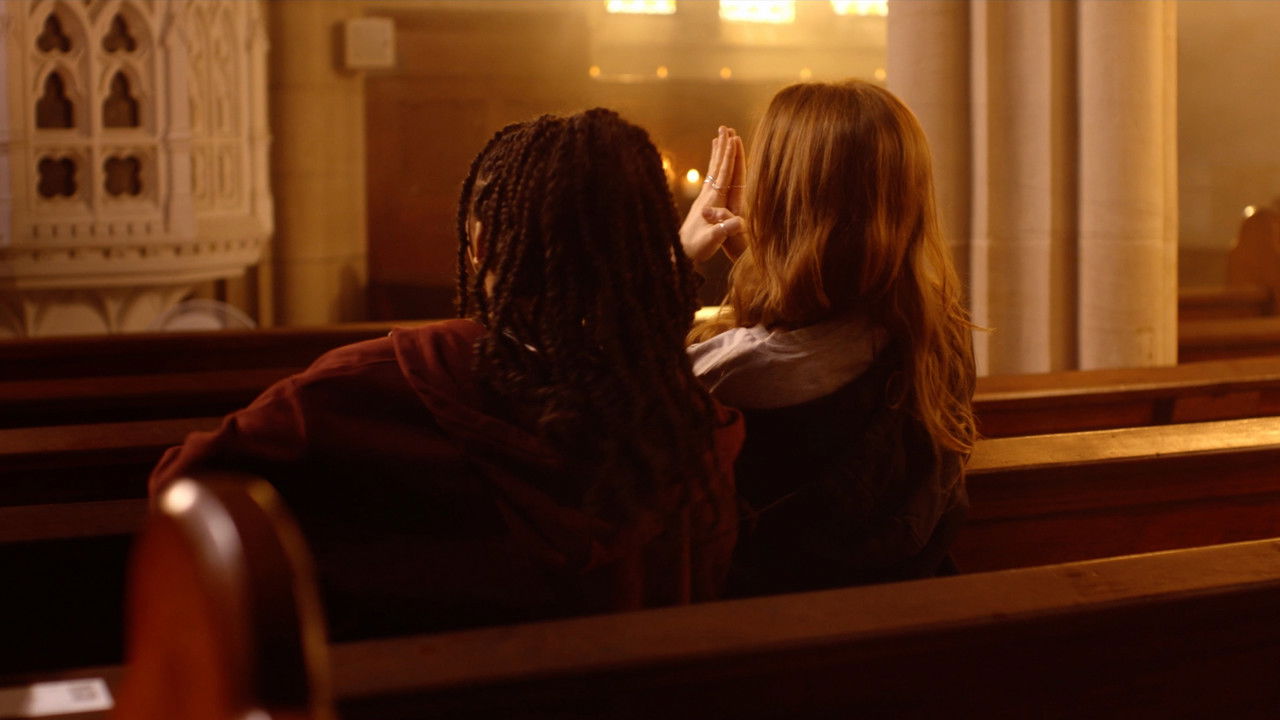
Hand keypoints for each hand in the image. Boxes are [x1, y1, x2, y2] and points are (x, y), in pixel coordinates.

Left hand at [680, 126, 746, 262]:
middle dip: (723, 146)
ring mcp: (705, 198)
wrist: (679, 253)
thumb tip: (738, 221)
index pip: (724, 172)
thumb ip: (724, 229)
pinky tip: (715, 164)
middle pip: (718, 165)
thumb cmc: (696, 247)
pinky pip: (712, 179)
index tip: (733, 137)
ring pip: (714, 170)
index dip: (730, 155)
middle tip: (726, 127)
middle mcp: (708, 195)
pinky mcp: (703, 204)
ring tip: (719, 137)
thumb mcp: (712, 239)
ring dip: (718, 153)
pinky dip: (715, 167)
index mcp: (713, 199)